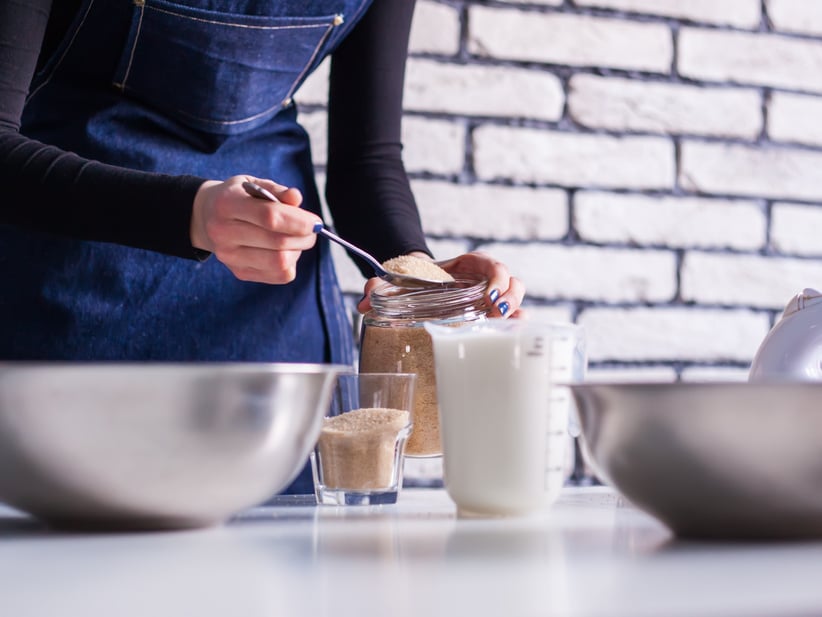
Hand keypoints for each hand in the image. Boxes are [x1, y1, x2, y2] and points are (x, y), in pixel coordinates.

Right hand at [190, 175, 319, 283]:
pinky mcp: (240, 272)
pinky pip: (279, 275)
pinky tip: (286, 250)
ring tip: (297, 238)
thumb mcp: (253, 184)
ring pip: (279, 262)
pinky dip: (291, 263)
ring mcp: (230, 257)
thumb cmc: (238, 197)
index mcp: (227, 205)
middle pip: (277, 243)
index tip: (316, 221)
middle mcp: (224, 233)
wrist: (207, 217)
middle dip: (304, 237)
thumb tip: (296, 198)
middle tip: (312, 229)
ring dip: (298, 250)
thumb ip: (276, 191)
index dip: (299, 221)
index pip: (269, 217)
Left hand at [356, 251, 524, 317]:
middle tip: (497, 315)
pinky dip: (513, 327)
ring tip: (503, 328)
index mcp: (468, 265)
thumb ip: (380, 287)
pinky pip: (510, 318)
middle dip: (510, 298)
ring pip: (516, 299)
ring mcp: (490, 298)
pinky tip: (506, 340)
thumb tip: (363, 302)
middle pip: (512, 283)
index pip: (491, 265)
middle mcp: (484, 280)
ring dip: (515, 313)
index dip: (497, 278)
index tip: (488, 296)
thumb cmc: (413, 281)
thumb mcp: (398, 280)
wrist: (416, 285)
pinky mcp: (489, 315)